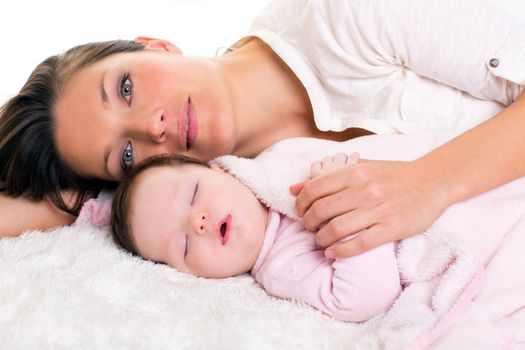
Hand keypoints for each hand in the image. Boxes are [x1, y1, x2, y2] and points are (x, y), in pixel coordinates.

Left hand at [291, 159, 448, 257]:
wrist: (433, 181)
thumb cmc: (393, 174)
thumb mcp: (361, 167)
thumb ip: (328, 176)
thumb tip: (293, 188)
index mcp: (355, 172)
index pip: (314, 189)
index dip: (300, 203)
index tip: (301, 211)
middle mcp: (365, 189)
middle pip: (321, 210)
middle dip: (308, 223)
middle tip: (309, 228)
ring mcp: (379, 209)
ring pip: (337, 228)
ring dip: (321, 239)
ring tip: (320, 241)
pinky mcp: (392, 228)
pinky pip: (359, 244)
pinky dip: (340, 251)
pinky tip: (333, 253)